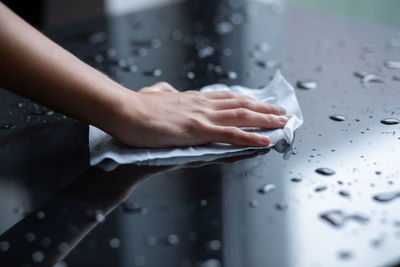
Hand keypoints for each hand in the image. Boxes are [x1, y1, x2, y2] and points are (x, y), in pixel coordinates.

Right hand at [106, 82, 287, 147]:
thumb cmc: (133, 107)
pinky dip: (251, 137)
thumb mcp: (151, 96)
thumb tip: (166, 90)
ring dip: (265, 118)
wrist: (123, 112)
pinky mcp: (198, 130)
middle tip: (281, 111)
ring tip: (282, 122)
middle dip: (263, 107)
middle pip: (240, 104)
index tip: (260, 101)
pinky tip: (265, 141)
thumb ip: (162, 93)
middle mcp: (201, 104)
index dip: (245, 100)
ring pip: (241, 115)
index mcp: (192, 99)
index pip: (226, 97)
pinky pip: (231, 135)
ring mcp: (201, 116)